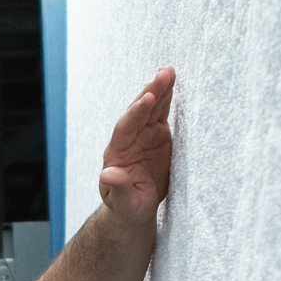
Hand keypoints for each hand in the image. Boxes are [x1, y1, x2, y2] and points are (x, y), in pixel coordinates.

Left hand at [96, 66, 175, 225]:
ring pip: (151, 108)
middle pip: (139, 111)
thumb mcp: (123, 202)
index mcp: (117, 152)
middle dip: (150, 92)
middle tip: (163, 75)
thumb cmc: (126, 207)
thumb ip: (117, 187)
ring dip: (159, 89)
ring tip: (169, 71)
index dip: (136, 113)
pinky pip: (161, 113)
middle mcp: (129, 139)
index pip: (125, 128)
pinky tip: (173, 82)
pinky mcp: (157, 136)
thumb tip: (106, 173)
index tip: (147, 99)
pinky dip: (167, 98)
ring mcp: (143, 135)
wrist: (134, 209)